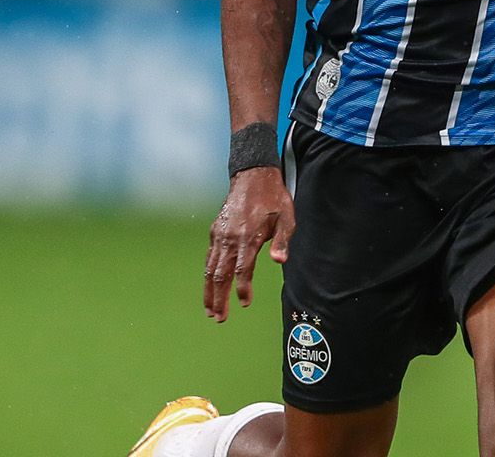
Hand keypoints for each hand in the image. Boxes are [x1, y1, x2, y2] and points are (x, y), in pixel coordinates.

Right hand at [203, 166, 295, 320]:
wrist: (252, 177)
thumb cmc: (273, 199)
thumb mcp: (286, 218)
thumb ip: (282, 241)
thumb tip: (280, 261)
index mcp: (249, 237)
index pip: (243, 269)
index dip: (243, 289)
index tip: (245, 304)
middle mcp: (230, 238)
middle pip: (221, 274)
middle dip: (219, 299)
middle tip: (219, 318)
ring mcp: (220, 235)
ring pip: (210, 268)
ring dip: (209, 291)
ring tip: (210, 311)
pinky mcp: (215, 232)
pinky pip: (209, 257)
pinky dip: (208, 274)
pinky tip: (210, 286)